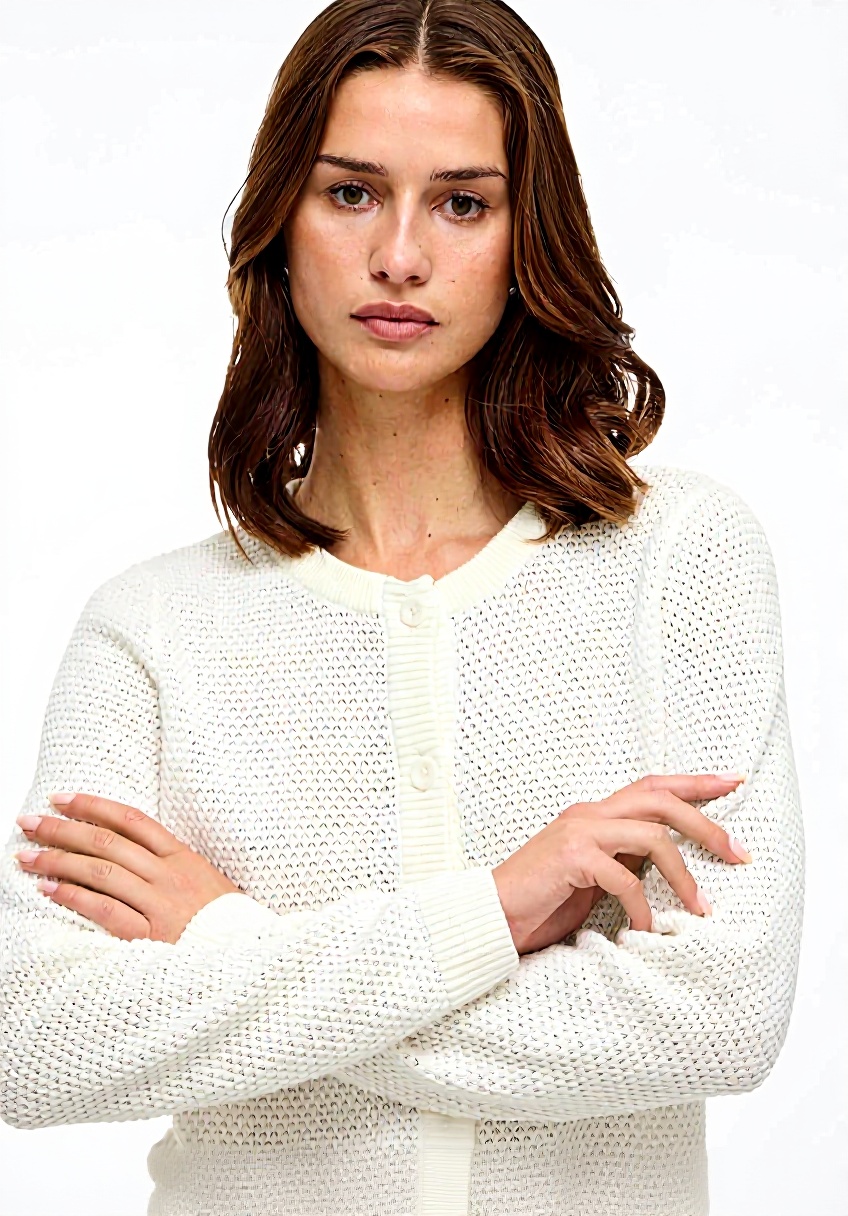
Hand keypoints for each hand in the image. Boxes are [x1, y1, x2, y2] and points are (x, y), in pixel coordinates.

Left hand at [14, 792, 239, 942]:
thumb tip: (125, 848)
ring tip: (27, 856)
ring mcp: (160, 904)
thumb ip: (170, 863)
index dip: (93, 806)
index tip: (60, 799)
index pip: (131, 820)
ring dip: (58, 861)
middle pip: (107, 842)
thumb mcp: (205, 880)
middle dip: (62, 830)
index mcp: (183, 857)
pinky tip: (49, 889)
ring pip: (100, 872)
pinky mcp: (151, 936)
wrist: (249, 956)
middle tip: (29, 822)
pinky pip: (105, 910)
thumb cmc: (224, 922)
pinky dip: (74, 897)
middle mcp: (169, 875)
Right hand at [492, 773, 749, 952]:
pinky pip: (624, 878)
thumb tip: (668, 865)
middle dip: (706, 824)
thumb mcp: (593, 877)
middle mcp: (589, 814)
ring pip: (651, 835)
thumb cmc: (541, 902)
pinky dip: (643, 906)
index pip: (652, 787)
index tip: (733, 781)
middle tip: (738, 852)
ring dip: (684, 873)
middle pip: (660, 800)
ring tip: (701, 908)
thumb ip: (623, 860)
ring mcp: (579, 832)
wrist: (490, 916)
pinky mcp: (570, 857)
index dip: (694, 782)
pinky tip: (645, 928)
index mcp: (595, 814)